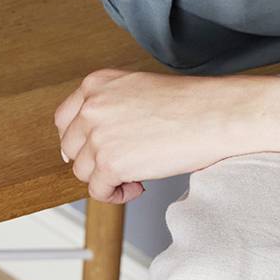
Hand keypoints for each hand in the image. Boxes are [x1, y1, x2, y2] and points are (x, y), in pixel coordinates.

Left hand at [53, 69, 271, 203]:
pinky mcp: (110, 162)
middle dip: (93, 161)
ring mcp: (98, 134)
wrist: (215, 114)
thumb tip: (92, 140)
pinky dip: (117, 195)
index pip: (64, 118)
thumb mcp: (138, 90)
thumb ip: (110, 107)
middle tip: (122, 165)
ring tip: (136, 175)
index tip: (92, 151)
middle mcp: (92, 106)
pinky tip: (140, 186)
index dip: (78, 140)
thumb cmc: (189, 103)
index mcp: (97, 84)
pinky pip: (98, 191)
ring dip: (107, 178)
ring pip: (82, 171)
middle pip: (70, 147)